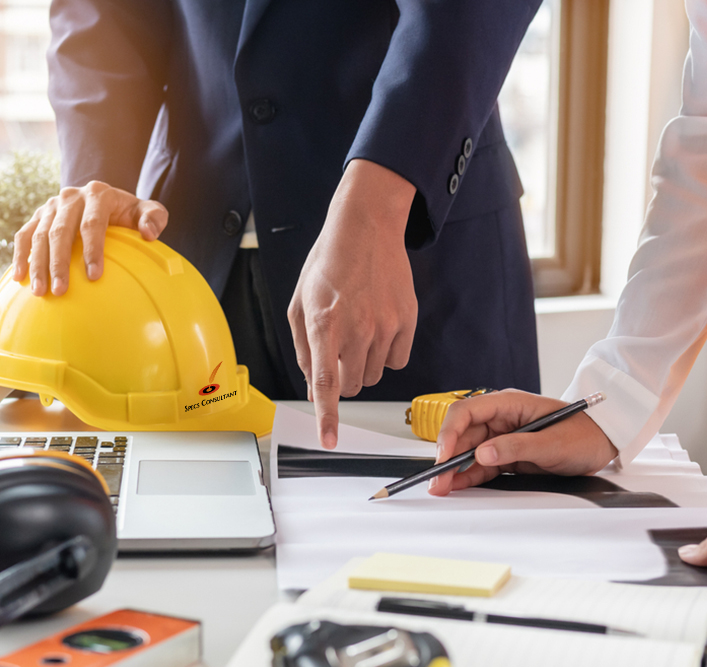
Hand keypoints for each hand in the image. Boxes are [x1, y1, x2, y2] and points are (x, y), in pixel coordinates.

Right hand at [12, 181, 167, 295]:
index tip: (94, 276)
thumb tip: (149, 233)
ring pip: (39, 235)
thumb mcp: (147, 211)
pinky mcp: (38, 216)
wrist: (104, 199)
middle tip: (60, 290)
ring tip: (39, 291)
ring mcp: (51, 206)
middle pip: (60, 231)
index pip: (92, 224)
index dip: (92, 250)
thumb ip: (154, 217)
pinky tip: (19, 279)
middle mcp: (71, 197)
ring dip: (37, 265)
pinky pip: (24, 236)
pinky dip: (20, 256)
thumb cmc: (129, 213)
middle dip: (59, 263)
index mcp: (98, 194)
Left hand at [288, 159, 417, 448]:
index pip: (326, 382)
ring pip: (373, 375)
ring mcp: (385, 325)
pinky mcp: (406, 320)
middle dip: (340, 380)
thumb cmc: (329, 261)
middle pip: (350, 384)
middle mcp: (357, 328)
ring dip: (362, 365)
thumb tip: (313, 384)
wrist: (367, 227)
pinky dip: (386, 355)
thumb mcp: (300, 302)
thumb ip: (305, 348)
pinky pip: (397, 360)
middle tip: (337, 354)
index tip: (329, 440)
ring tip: (357, 332)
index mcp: (324, 323)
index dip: (328, 416)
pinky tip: (378, 330)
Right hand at [427, 389, 617, 495]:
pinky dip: (468, 476)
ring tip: (441, 488)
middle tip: (437, 481)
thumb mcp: (553, 443)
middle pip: (463, 434)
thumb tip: (483, 453)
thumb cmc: (585, 434)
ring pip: (469, 451)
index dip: (450, 433)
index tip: (444, 455)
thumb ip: (517, 448)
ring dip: (454, 469)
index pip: (467, 412)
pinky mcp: (508, 454)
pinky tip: (456, 486)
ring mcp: (504, 437)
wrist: (606, 443)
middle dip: (447, 457)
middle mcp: (502, 418)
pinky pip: (482, 464)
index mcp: (509, 404)